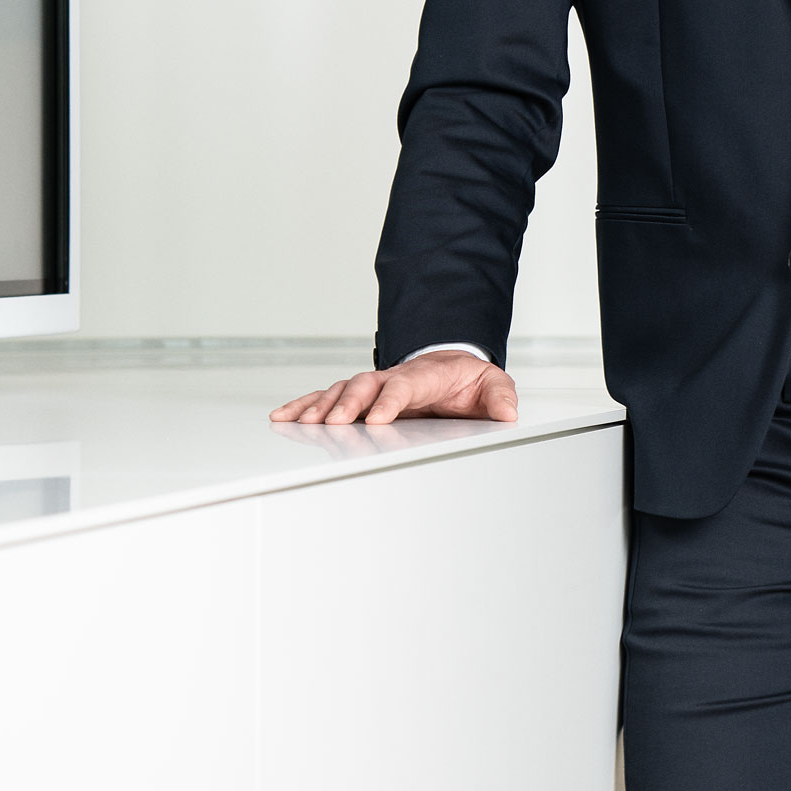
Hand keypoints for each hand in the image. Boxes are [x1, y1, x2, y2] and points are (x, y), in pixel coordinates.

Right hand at [271, 350, 518, 428]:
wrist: (452, 367)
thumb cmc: (468, 380)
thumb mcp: (492, 384)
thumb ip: (499, 397)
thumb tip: (507, 413)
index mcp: (424, 376)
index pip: (404, 386)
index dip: (390, 401)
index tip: (378, 418)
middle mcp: (391, 378)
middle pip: (364, 386)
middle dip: (348, 403)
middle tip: (336, 423)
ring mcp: (373, 387)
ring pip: (340, 392)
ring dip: (320, 407)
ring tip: (300, 423)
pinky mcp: (359, 397)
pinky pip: (328, 398)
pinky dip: (305, 406)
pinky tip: (283, 417)